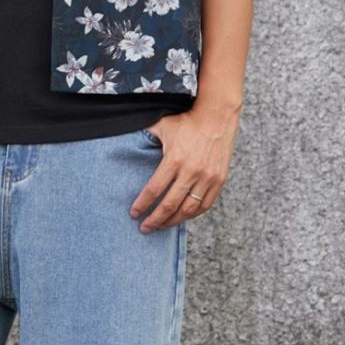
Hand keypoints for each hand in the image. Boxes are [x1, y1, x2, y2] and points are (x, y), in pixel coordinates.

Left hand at [129, 108, 238, 230]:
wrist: (217, 116)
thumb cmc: (187, 121)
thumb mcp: (163, 126)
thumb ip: (146, 136)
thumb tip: (126, 141)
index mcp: (174, 159)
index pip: (154, 190)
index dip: (142, 205)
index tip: (134, 214)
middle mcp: (191, 171)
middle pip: (169, 205)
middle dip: (154, 220)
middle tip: (144, 228)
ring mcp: (207, 178)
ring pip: (188, 209)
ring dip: (172, 221)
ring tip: (161, 226)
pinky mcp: (219, 180)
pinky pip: (204, 205)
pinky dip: (192, 214)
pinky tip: (182, 217)